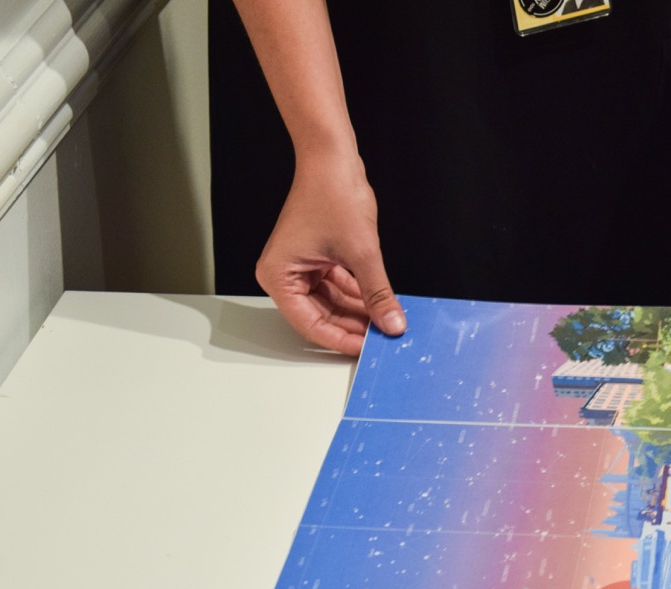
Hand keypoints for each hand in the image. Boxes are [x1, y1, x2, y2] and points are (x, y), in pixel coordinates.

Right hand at [255, 151, 406, 355]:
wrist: (333, 158)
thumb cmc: (333, 194)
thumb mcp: (362, 253)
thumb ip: (377, 293)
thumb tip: (392, 324)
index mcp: (279, 276)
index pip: (310, 324)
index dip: (340, 339)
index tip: (367, 349)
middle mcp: (284, 274)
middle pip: (320, 316)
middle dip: (352, 326)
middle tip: (381, 338)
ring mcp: (300, 267)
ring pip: (331, 303)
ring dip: (358, 312)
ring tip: (386, 323)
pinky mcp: (316, 259)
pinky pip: (337, 287)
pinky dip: (357, 295)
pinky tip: (379, 305)